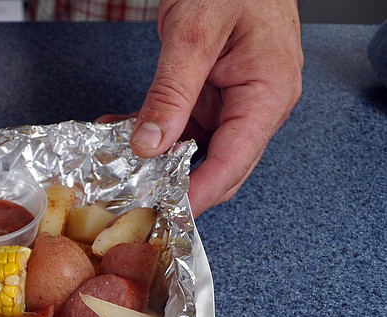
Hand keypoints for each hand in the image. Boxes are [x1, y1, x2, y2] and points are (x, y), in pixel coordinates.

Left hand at [127, 0, 302, 215]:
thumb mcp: (194, 34)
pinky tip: (119, 131)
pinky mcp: (213, 94)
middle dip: (178, 185)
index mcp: (268, 94)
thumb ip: (172, 91)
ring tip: (118, 168)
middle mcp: (257, 105)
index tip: (167, 213)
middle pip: (220, 164)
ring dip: (158, 160)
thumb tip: (150, 144)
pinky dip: (152, 131)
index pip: (234, 161)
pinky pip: (183, 125)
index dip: (200, 193)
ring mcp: (235, 101)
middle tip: (135, 201)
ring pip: (196, 148)